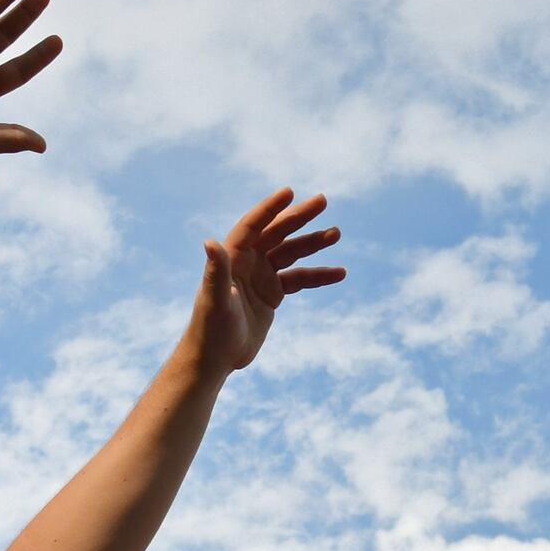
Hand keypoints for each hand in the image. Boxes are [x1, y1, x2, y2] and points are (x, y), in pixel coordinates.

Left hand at [189, 188, 343, 374]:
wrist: (216, 358)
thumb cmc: (210, 329)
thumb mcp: (214, 300)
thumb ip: (216, 271)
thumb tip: (209, 242)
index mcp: (233, 258)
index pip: (253, 226)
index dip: (270, 209)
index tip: (290, 192)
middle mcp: (247, 262)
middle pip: (277, 233)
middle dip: (299, 217)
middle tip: (323, 201)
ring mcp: (261, 277)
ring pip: (291, 253)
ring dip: (313, 243)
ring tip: (336, 233)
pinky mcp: (272, 294)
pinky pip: (299, 279)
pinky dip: (318, 275)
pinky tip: (340, 272)